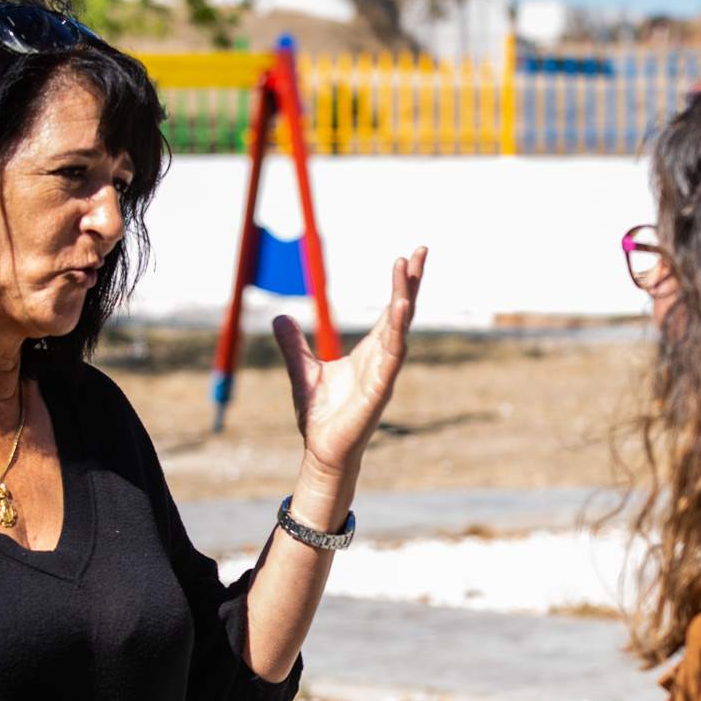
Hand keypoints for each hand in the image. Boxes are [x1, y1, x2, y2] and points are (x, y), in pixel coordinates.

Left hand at [275, 248, 425, 488]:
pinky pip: (393, 356)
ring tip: (408, 270)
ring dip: (405, 299)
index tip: (408, 257)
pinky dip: (398, 333)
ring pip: (400, 329)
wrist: (321, 450)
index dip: (400, 285)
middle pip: (402, 313)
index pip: (390, 311)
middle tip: (421, 250)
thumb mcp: (301, 370)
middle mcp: (382, 359)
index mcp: (369, 353)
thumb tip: (279, 317)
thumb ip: (293, 344)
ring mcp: (384, 374)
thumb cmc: (320, 416)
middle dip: (411, 281)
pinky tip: (402, 310)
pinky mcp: (379, 390)